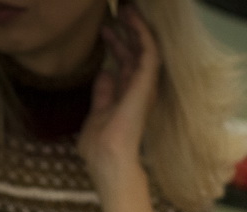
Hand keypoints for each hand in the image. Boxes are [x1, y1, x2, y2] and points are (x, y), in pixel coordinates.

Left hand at [77, 5, 160, 186]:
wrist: (109, 161)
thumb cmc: (101, 149)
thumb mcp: (97, 115)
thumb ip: (103, 95)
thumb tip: (105, 75)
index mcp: (128, 99)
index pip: (127, 66)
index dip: (117, 45)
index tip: (105, 28)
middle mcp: (140, 92)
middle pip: (137, 55)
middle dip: (128, 31)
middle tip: (120, 8)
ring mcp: (144, 89)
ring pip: (145, 50)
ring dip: (137, 27)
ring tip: (127, 7)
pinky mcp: (146, 85)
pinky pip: (149, 53)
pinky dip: (142, 34)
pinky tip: (133, 18)